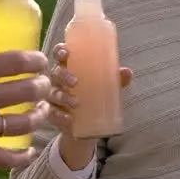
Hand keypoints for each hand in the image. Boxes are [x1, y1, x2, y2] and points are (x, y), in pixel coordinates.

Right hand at [0, 49, 48, 168]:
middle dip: (42, 85)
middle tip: (43, 84)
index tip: (41, 61)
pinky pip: (4, 158)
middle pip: (26, 91)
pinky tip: (30, 149)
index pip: (14, 62)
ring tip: (42, 110)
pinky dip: (22, 156)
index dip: (35, 60)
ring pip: (22, 124)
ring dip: (39, 115)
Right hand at [42, 43, 132, 168]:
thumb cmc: (93, 97)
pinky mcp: (52, 114)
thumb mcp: (106, 87)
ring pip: (52, 93)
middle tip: (76, 82)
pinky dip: (59, 116)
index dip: (60, 51)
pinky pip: (52, 114)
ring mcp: (53, 97)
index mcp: (68, 68)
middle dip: (64, 75)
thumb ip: (116, 80)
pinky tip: (69, 119)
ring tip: (76, 103)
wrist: (86, 127)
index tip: (66, 53)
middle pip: (55, 73)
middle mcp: (57, 81)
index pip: (60, 55)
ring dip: (63, 97)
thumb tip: (127, 72)